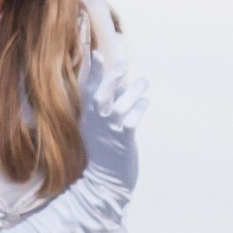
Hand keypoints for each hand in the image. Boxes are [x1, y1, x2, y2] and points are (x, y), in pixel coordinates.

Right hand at [76, 51, 144, 192]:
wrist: (105, 180)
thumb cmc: (103, 150)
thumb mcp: (95, 127)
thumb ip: (103, 106)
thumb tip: (119, 83)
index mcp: (88, 116)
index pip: (88, 89)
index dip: (94, 71)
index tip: (97, 52)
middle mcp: (97, 121)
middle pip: (101, 94)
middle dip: (111, 77)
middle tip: (123, 62)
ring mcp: (110, 130)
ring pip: (121, 105)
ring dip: (134, 90)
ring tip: (144, 81)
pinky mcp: (124, 139)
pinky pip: (132, 120)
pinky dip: (140, 108)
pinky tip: (145, 102)